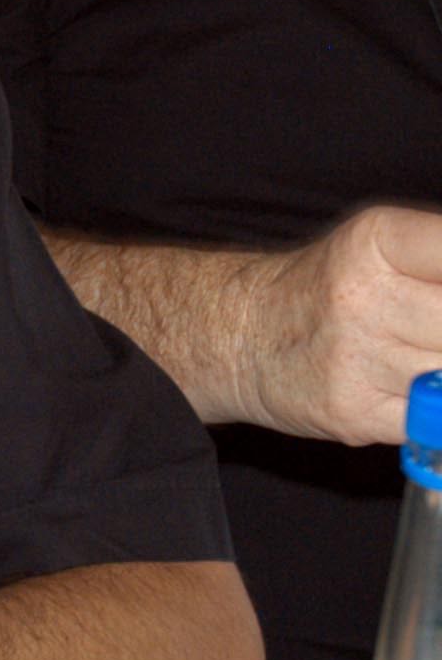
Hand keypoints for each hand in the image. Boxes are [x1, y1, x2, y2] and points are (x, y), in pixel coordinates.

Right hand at [241, 204, 441, 443]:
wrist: (239, 334)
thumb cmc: (334, 288)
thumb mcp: (387, 247)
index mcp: (380, 240)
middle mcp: (363, 295)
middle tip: (439, 338)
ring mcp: (356, 356)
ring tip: (427, 356)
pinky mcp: (353, 410)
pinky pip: (437, 420)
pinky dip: (441, 411)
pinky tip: (424, 393)